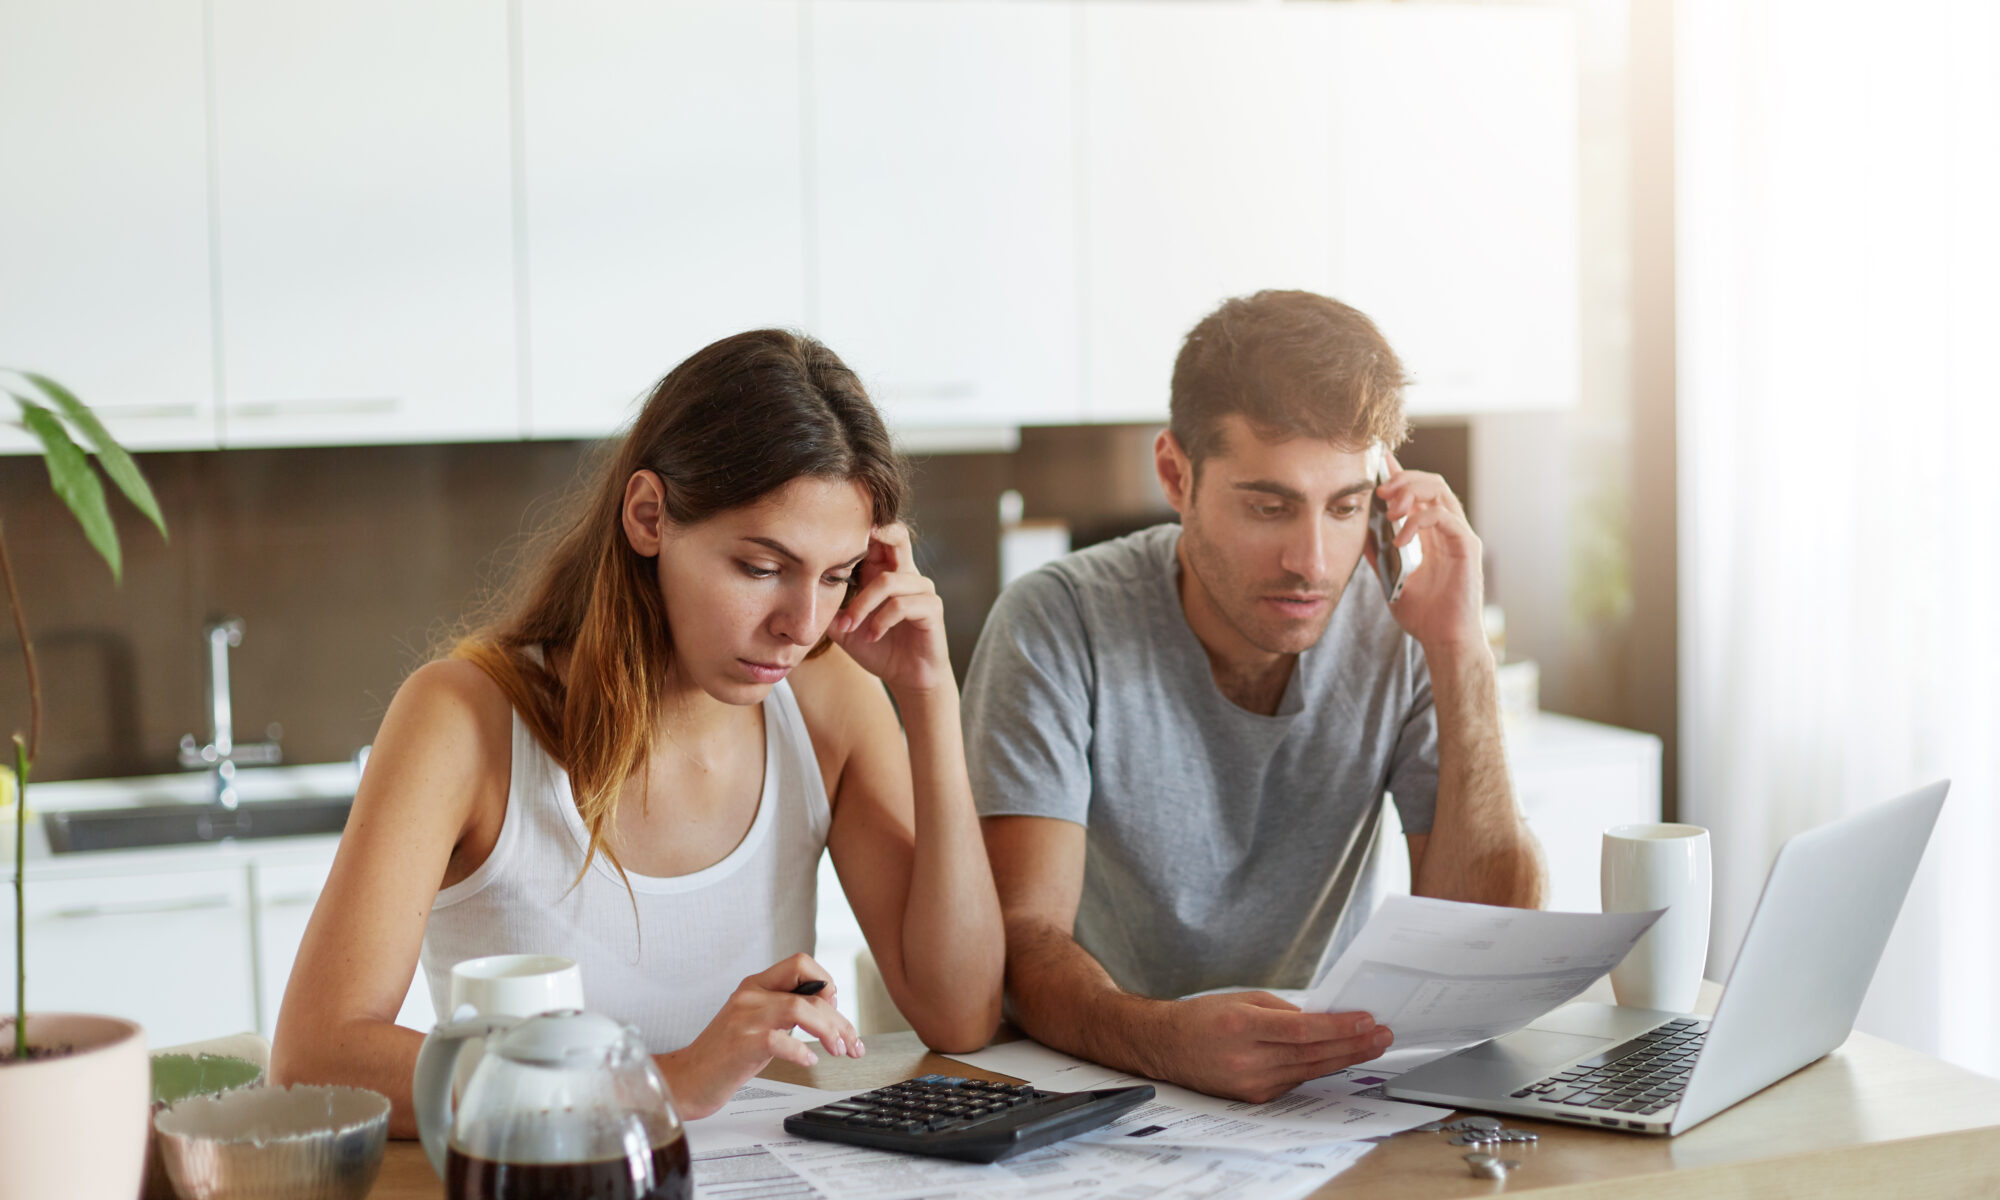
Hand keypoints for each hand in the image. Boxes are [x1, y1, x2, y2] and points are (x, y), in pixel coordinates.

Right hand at [657, 954, 862, 1118]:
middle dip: (839, 1019)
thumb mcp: (758, 1022)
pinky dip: (800, 1051)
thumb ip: (785, 1009)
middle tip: (851, 1043)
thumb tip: (827, 1006)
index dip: (826, 981)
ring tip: (838, 1050)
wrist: (687, 1080)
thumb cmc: (725, 1055)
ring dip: (828, 1031)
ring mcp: (744, 1018)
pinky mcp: (740, 1044)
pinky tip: (809, 1061)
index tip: (835, 1008)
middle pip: (809, 992)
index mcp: (755, 985)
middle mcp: (750, 995)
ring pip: (800, 1009)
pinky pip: (779, 1039)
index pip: (800, 962)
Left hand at [827, 522, 951, 696]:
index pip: (878, 537)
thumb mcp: (845, 629)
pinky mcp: (931, 608)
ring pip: (888, 581)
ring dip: (863, 605)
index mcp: (886, 572)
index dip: (860, 528)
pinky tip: (873, 636)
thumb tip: (801, 596)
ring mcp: (922, 589)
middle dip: (877, 532)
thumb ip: (828, 610)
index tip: (834, 530)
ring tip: (851, 627)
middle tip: (853, 540)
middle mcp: (907, 574)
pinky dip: (881, 620)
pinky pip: (902, 605)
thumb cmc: (879, 649)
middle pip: (897, 536)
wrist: (908, 678)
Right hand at [1160, 992, 1392, 1103]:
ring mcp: (1250, 1082)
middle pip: (1312, 1054)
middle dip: (1353, 1044)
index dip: (1339, 1026)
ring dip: (1343, 1058)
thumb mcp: (1242, 999)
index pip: (1303, 1029)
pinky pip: (1294, 1080)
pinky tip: (1337, 1057)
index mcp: (1242, 1024)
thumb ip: (1283, 1010)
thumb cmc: (1204, 1017)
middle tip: (1382, 1035)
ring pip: (1309, 1071)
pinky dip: (1317, 1067)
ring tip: (1370, 1045)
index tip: (1366, 1019)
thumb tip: (1323, 1019)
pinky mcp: (1253, 1097)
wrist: (1166, 1046)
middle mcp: (1246, 1058)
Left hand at [1367, 453, 1486, 655]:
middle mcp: (1448, 528)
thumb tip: (1359, 533)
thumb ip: (1379, 553)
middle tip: (1380, 489)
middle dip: (1403, 478)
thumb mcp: (1391, 577)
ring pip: (1439, 491)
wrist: (1444, 640)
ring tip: (1390, 510)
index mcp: (1432, 533)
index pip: (1417, 492)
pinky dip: (1418, 522)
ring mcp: (1459, 535)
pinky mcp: (1467, 546)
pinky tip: (1400, 539)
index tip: (1378, 460)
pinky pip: (1444, 517)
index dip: (1400, 472)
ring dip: (1410, 492)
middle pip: (1430, 482)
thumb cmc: (1424, 614)